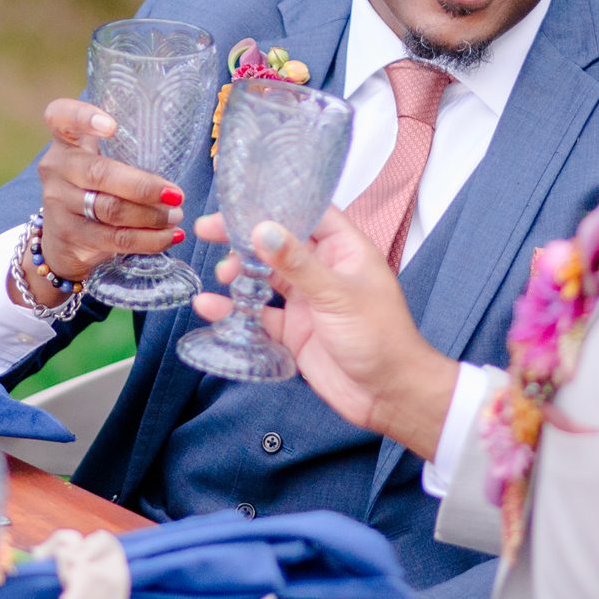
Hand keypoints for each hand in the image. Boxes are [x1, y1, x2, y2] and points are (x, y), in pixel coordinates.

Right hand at [20, 98, 184, 306]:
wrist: (61, 239)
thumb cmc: (94, 188)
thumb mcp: (97, 160)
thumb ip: (125, 150)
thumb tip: (181, 152)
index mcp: (66, 141)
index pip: (61, 116)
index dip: (84, 118)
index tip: (113, 127)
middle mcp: (57, 168)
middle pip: (99, 173)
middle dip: (143, 186)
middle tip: (176, 194)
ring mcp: (58, 203)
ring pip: (110, 209)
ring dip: (151, 215)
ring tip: (176, 216)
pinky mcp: (69, 236)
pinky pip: (114, 238)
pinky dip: (147, 239)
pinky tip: (169, 236)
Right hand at [190, 209, 458, 459]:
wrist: (388, 396)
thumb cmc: (380, 338)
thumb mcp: (337, 295)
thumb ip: (297, 264)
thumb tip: (262, 229)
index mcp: (346, 250)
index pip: (308, 213)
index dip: (274, 204)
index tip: (238, 202)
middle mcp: (325, 270)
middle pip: (279, 243)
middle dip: (245, 237)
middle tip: (210, 230)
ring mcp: (308, 301)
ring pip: (266, 277)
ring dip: (241, 272)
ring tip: (223, 275)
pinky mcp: (295, 331)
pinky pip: (259, 315)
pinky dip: (235, 310)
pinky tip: (211, 307)